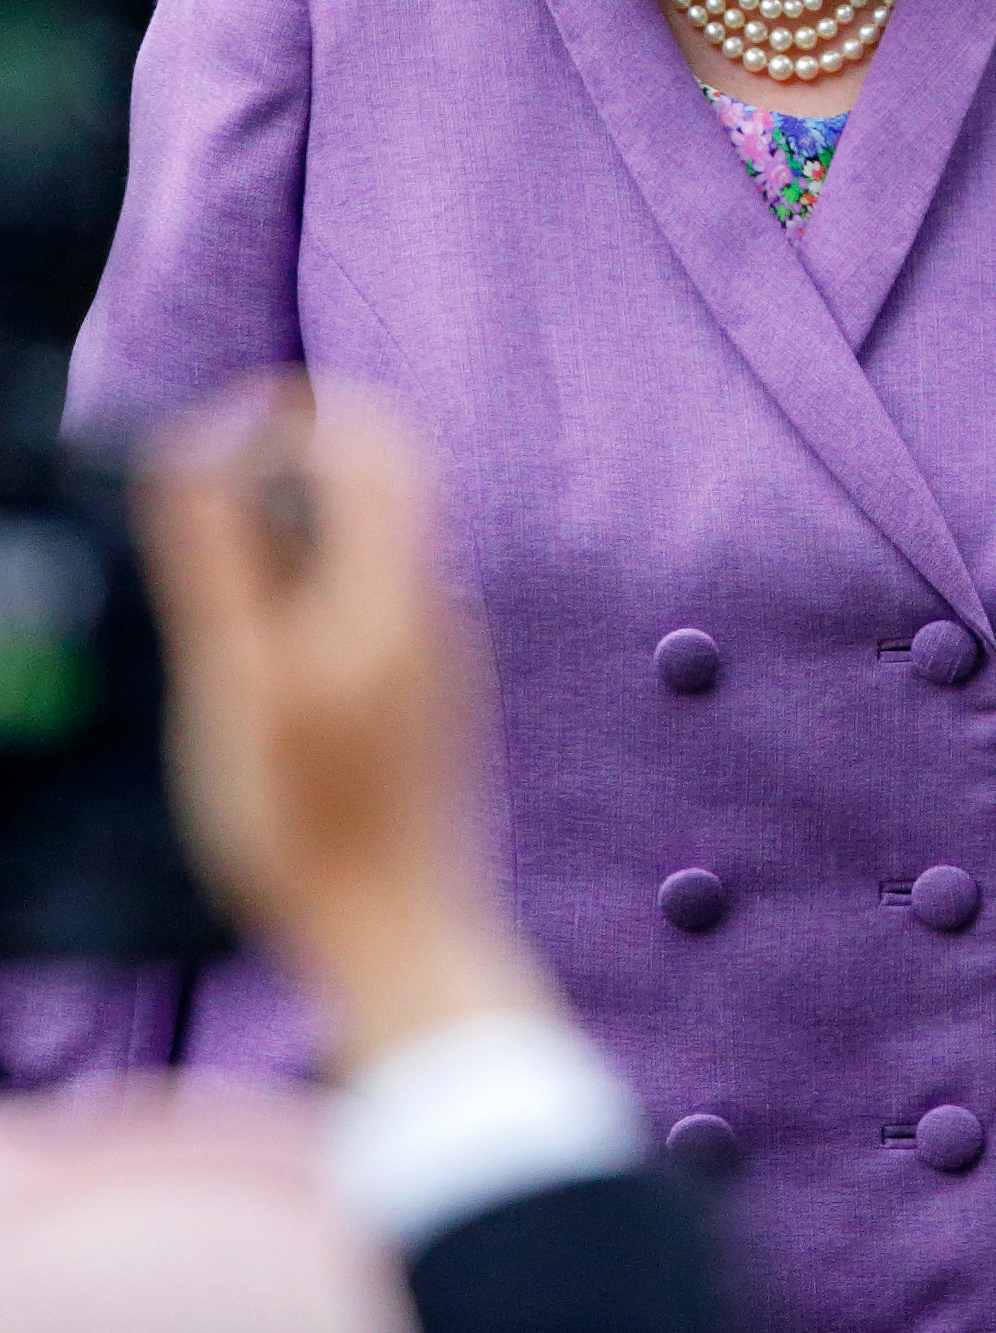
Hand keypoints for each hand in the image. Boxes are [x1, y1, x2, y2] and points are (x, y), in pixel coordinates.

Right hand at [138, 376, 553, 1071]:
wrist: (401, 935)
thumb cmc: (305, 820)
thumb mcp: (237, 681)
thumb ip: (220, 558)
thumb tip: (201, 444)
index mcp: (397, 584)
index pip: (377, 436)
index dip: (300, 412)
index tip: (218, 433)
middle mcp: (438, 602)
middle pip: (379, 481)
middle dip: (290, 469)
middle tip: (201, 508)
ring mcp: (443, 648)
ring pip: (375, 544)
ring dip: (298, 536)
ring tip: (221, 600)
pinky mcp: (433, 693)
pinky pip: (378, 602)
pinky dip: (317, 594)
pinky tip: (262, 666)